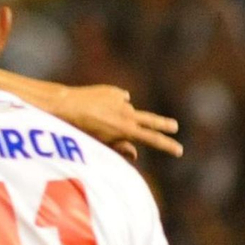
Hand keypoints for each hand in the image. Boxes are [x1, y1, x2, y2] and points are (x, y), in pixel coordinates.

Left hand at [58, 85, 181, 161]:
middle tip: (174, 127)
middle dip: (163, 125)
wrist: (65, 106)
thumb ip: (119, 148)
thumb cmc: (79, 131)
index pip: (152, 139)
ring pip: (129, 112)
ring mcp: (121, 100)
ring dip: (123, 118)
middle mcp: (127, 113)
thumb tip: (135, 154)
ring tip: (102, 122)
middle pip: (151, 121)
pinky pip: (118, 100)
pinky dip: (113, 105)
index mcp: (125, 129)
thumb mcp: (100, 143)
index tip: (179, 150)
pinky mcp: (113, 91)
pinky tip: (99, 108)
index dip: (167, 145)